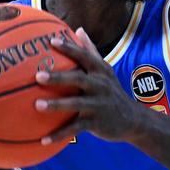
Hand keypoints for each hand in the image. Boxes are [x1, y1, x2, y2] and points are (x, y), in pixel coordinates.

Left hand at [35, 28, 144, 143]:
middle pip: (78, 78)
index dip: (69, 48)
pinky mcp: (97, 123)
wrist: (132, 119)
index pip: (84, 56)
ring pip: (76, 104)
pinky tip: (43, 140)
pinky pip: (75, 128)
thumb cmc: (111, 90)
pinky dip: (59, 134)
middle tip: (38, 75)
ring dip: (56, 105)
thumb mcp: (105, 70)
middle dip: (59, 77)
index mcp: (100, 71)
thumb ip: (91, 51)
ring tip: (37, 105)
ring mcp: (98, 104)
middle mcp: (100, 85)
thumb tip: (79, 29)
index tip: (51, 41)